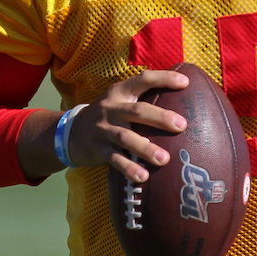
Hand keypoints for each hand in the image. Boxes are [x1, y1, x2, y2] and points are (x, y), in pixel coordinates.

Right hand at [66, 69, 188, 182]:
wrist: (70, 132)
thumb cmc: (108, 116)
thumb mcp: (119, 101)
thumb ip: (143, 99)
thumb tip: (183, 99)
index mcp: (120, 92)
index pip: (143, 80)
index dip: (163, 79)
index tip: (186, 83)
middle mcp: (110, 108)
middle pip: (137, 111)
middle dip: (160, 117)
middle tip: (181, 125)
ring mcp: (102, 129)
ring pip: (125, 137)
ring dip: (146, 149)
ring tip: (164, 159)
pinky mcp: (97, 149)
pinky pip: (114, 159)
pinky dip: (129, 168)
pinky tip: (143, 177)